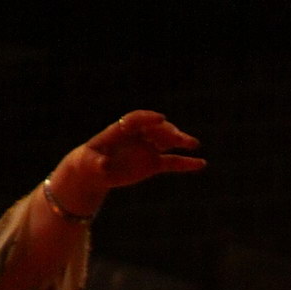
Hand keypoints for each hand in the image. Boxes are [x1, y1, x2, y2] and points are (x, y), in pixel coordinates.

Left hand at [48, 111, 204, 215]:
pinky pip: (172, 162)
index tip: (161, 118)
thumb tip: (104, 166)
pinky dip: (186, 163)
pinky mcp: (153, 163)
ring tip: (194, 144)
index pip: (136, 119)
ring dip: (180, 141)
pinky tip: (201, 164)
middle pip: (155, 129)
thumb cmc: (90, 163)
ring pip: (166, 142)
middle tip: (179, 137)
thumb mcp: (90, 164)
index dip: (148, 118)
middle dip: (167, 131)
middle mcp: (137, 136)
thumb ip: (98, 164)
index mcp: (121, 131)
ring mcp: (147, 148)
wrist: (95, 171)